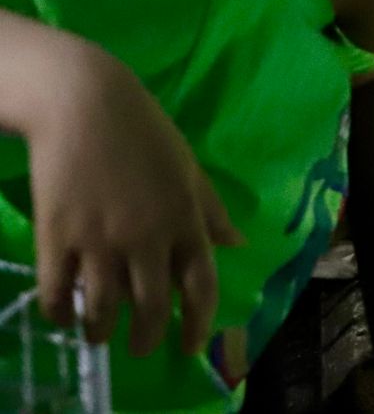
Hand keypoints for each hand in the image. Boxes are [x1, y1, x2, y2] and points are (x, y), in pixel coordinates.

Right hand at [32, 47, 243, 353]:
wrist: (84, 104)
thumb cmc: (144, 131)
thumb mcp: (189, 168)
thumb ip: (210, 209)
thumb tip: (237, 242)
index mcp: (186, 219)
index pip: (201, 285)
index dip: (198, 323)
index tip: (189, 347)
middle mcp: (148, 238)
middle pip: (150, 308)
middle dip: (146, 339)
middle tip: (139, 347)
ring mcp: (102, 240)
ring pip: (102, 310)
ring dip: (100, 332)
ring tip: (99, 335)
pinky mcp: (59, 238)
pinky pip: (57, 294)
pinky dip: (59, 313)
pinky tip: (63, 314)